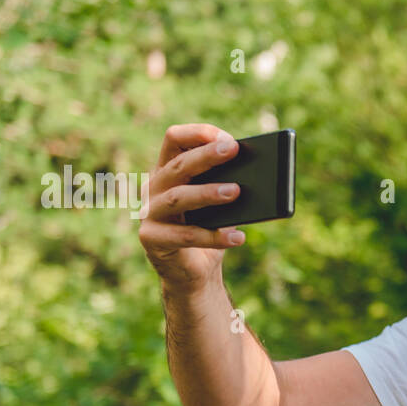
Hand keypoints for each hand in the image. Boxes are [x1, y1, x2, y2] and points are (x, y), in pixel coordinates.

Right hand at [138, 123, 244, 289]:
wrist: (195, 271)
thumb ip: (229, 183)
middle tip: (232, 149)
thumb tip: (258, 174)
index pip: (174, 139)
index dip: (199, 134)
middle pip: (178, 165)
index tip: (228, 139)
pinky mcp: (152, 239)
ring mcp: (149, 213)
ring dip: (208, 192)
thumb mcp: (220, 203)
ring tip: (235, 191)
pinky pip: (186, 236)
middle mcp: (154, 187)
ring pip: (178, 198)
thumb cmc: (209, 228)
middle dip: (206, 155)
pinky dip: (214, 237)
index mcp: (168, 169)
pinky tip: (238, 237)